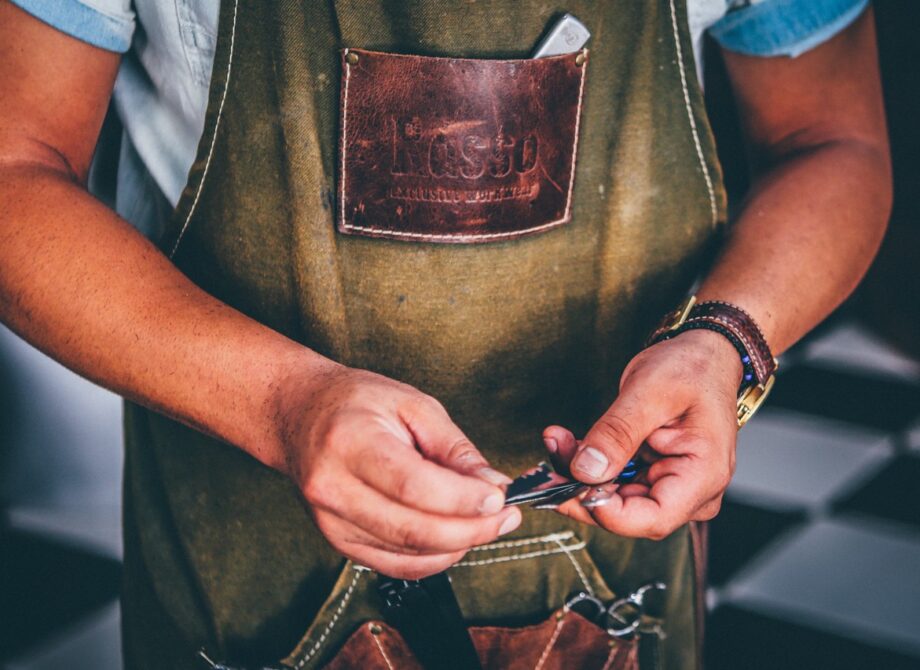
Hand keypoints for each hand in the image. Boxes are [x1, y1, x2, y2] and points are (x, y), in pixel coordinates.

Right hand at [277, 365, 521, 578]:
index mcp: (351, 442)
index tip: (500, 497)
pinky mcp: (337, 541)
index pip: (413, 485)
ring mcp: (331, 521)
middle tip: (506, 518)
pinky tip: (455, 538)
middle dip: (471, 530)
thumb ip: (454, 449)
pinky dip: (433, 558)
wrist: (298, 415)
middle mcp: (334, 488)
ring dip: (458, 545)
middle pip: (412, 529)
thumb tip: (493, 486)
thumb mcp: (412, 405)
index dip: (462, 499)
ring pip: (408, 554)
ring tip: (487, 524)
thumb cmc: (356, 402)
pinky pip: (394, 566)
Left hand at [543, 330, 741, 539]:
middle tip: (546, 461)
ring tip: (556, 440)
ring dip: (578, 476)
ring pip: (613, 500)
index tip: (568, 484)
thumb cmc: (691, 369)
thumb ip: (617, 433)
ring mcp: (671, 487)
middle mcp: (691, 492)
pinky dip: (587, 466)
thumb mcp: (650, 392)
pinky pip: (613, 483)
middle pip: (627, 513)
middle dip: (581, 489)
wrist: (702, 357)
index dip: (605, 511)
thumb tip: (585, 471)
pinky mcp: (652, 477)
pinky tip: (567, 443)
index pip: (652, 518)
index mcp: (703, 475)